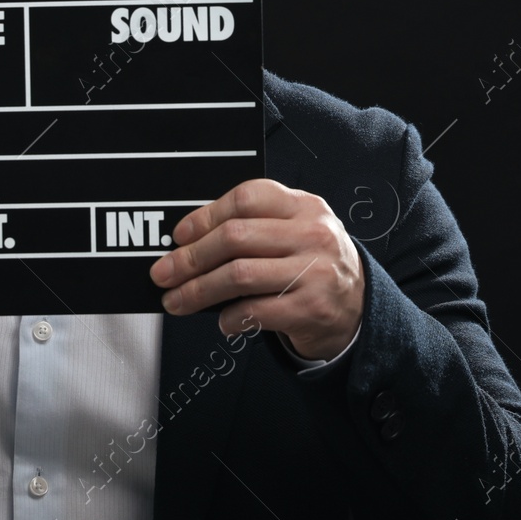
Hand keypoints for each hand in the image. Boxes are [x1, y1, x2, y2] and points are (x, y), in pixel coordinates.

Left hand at [149, 178, 363, 360]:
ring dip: (198, 290)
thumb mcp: (296, 231)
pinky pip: (255, 310)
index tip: (178, 236)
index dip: (205, 216)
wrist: (357, 307)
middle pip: (235, 238)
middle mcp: (312, 233)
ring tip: (177, 300)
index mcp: (303, 206)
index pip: (246, 199)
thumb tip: (190, 240)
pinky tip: (222, 321)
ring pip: (239, 275)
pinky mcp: (311, 308)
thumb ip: (255, 226)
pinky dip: (230, 318)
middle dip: (190, 258)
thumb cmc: (313, 264)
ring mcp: (314, 271)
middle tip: (163, 273)